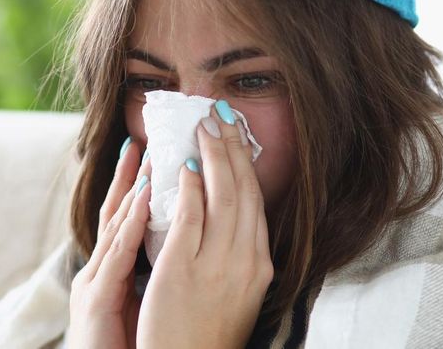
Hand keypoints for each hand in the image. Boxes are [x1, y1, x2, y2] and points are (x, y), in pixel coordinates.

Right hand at [68, 138, 152, 348]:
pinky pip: (117, 253)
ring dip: (131, 185)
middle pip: (117, 212)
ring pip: (114, 224)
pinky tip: (144, 197)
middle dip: (132, 173)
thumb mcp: (140, 299)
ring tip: (146, 152)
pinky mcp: (97, 298)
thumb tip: (173, 243)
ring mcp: (96, 280)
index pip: (130, 217)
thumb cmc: (130, 345)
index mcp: (114, 268)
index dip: (142, 183)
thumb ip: (150, 269)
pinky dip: (130, 221)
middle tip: (147, 136)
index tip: (158, 150)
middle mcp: (101, 268)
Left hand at [137, 104, 274, 348]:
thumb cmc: (207, 334)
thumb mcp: (236, 292)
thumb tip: (228, 220)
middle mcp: (246, 262)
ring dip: (212, 157)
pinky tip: (182, 164)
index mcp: (260, 266)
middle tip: (218, 116)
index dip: (245, 165)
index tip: (235, 135)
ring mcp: (216, 266)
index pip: (256, 203)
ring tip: (203, 127)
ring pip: (222, 198)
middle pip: (244, 193)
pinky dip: (190, 188)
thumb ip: (236, 257)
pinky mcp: (183, 271)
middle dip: (231, 149)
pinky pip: (190, 219)